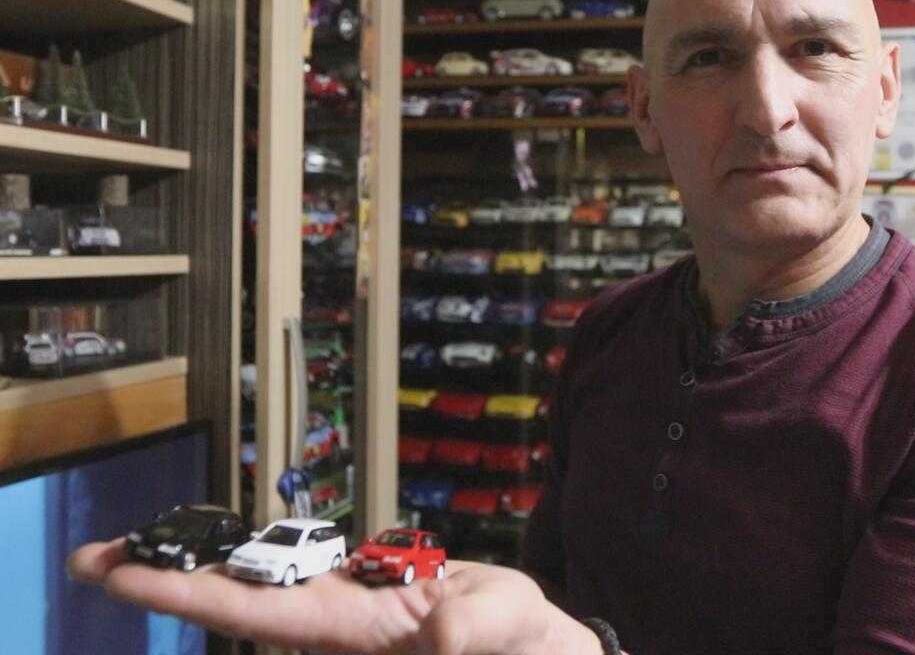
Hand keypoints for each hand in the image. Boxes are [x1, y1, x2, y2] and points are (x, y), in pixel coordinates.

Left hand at [68, 539, 597, 654]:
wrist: (533, 648)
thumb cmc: (519, 642)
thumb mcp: (507, 628)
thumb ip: (475, 629)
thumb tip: (440, 637)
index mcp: (358, 631)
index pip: (262, 614)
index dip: (193, 593)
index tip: (128, 576)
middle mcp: (337, 625)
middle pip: (242, 603)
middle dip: (171, 580)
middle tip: (98, 559)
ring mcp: (344, 611)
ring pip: (259, 591)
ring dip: (200, 572)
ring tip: (135, 552)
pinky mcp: (358, 597)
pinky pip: (293, 581)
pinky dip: (248, 566)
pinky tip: (216, 558)